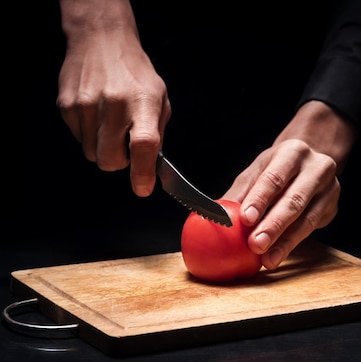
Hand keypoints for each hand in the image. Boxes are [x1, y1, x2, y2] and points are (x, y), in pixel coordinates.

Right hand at [56, 0, 170, 196]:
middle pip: (110, 160)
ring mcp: (86, 105)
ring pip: (92, 155)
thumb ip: (156, 132)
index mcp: (143, 102)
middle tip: (126, 146)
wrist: (100, 40)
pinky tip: (96, 114)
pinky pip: (79, 140)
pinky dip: (89, 135)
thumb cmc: (135, 73)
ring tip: (110, 124)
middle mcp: (114, 104)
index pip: (143, 145)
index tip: (143, 188)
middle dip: (120, 162)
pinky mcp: (66, 106)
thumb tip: (150, 167)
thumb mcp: (159, 98)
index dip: (142, 172)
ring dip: (103, 148)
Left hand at [222, 100, 355, 269]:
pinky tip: (278, 255)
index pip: (276, 177)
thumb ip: (241, 192)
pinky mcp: (332, 208)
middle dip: (274, 225)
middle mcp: (317, 168)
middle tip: (256, 245)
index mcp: (293, 153)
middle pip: (294, 200)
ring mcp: (329, 189)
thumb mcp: (259, 170)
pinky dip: (292, 245)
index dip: (260, 199)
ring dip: (285, 242)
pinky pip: (312, 229)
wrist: (311, 164)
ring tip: (267, 259)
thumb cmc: (279, 168)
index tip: (246, 219)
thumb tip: (217, 214)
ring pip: (307, 220)